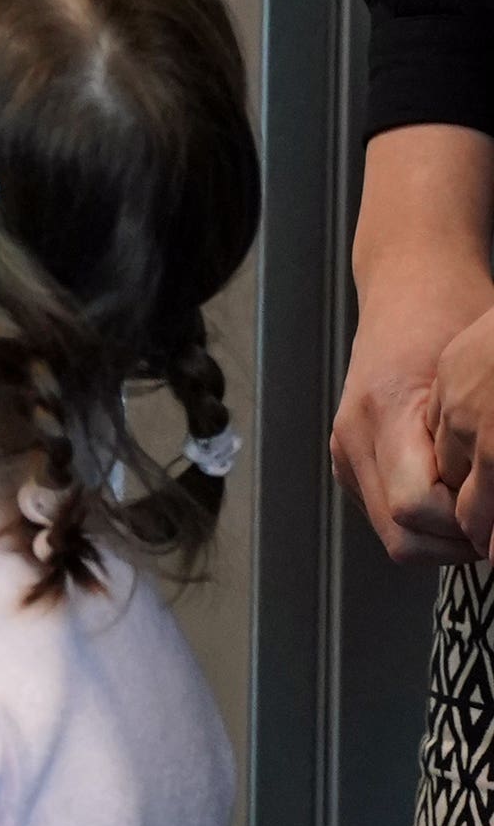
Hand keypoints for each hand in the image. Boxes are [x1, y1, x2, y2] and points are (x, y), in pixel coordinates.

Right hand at [334, 280, 493, 561]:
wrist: (409, 282)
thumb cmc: (453, 310)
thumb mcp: (483, 366)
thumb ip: (491, 436)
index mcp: (386, 410)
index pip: (416, 507)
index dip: (468, 525)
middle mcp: (355, 436)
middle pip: (402, 538)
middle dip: (458, 544)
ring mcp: (347, 451)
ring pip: (395, 537)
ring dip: (445, 539)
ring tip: (486, 513)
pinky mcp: (350, 460)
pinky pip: (388, 517)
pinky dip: (428, 522)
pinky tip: (461, 495)